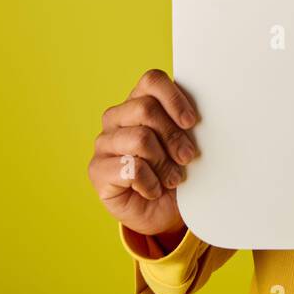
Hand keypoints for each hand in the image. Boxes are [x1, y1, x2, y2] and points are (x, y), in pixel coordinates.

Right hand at [88, 68, 201, 236]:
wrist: (165, 212)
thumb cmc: (177, 171)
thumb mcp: (187, 143)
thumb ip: (186, 123)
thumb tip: (196, 116)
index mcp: (139, 101)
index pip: (151, 80)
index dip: (174, 99)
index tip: (192, 122)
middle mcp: (116, 117)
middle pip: (146, 109)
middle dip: (173, 136)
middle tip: (187, 157)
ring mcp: (104, 143)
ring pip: (140, 138)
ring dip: (164, 163)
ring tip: (172, 178)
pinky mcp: (97, 170)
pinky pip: (130, 168)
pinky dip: (151, 183)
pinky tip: (154, 190)